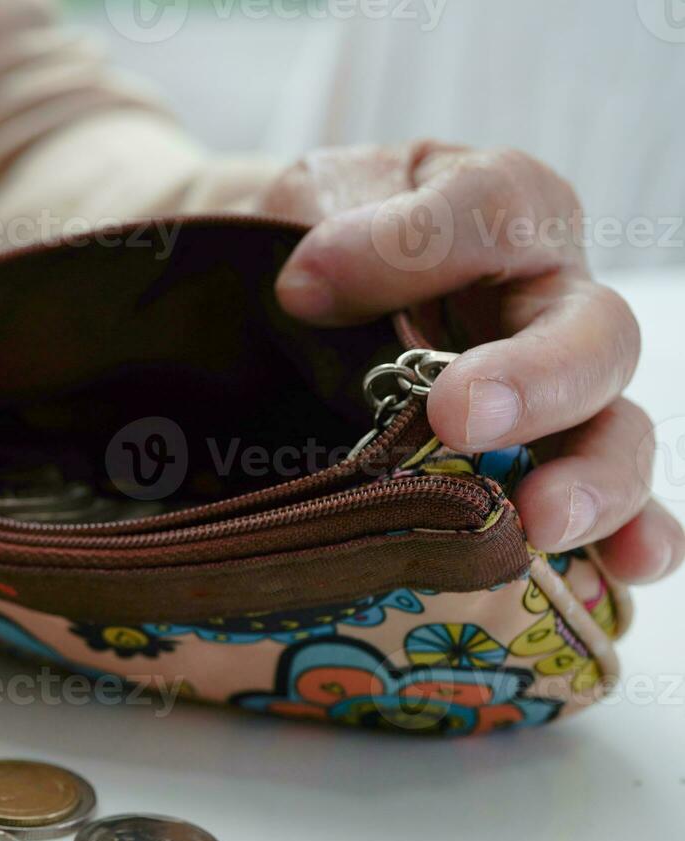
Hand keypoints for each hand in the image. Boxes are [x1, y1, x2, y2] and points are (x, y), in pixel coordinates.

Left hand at [261, 141, 681, 584]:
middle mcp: (548, 300)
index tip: (303, 288)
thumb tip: (309, 287)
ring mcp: (556, 392)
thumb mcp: (311, 201)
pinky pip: (605, 507)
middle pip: (589, 336)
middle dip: (535, 383)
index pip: (488, 211)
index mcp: (498, 209)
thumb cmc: (315, 235)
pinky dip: (621, 537)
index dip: (411, 246)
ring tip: (544, 520)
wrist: (290, 290)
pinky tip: (620, 568)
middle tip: (462, 419)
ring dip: (589, 480)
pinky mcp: (541, 466)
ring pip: (612, 431)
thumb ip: (325, 227)